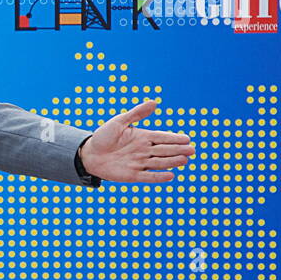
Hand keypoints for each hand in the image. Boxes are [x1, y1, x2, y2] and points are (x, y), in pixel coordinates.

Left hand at [79, 99, 194, 182]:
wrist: (88, 154)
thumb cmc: (103, 136)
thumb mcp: (119, 122)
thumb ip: (136, 114)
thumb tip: (154, 102)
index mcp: (143, 137)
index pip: (162, 137)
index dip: (174, 138)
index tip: (187, 139)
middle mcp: (144, 150)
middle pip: (164, 150)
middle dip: (178, 150)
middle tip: (192, 150)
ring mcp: (139, 163)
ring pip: (159, 163)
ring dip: (172, 162)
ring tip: (185, 160)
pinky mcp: (132, 175)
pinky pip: (148, 176)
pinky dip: (158, 177)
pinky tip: (170, 175)